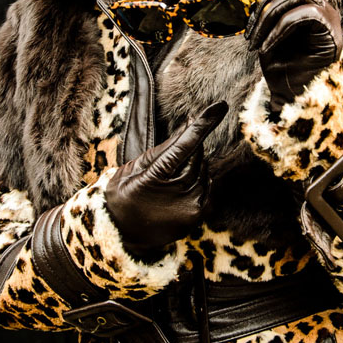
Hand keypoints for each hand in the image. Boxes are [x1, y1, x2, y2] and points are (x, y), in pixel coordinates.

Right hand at [105, 101, 227, 253]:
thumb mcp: (134, 168)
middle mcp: (179, 192)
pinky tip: (176, 190)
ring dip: (192, 166)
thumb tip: (189, 125)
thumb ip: (164, 148)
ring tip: (167, 181)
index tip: (220, 106)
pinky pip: (205, 186)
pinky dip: (196, 180)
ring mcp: (191, 206)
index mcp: (157, 177)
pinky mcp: (199, 215)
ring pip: (203, 169)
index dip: (204, 124)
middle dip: (189, 148)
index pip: (186, 144)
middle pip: (197, 155)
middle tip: (168, 160)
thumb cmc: (124, 196)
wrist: (122, 236)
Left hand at [237, 0, 342, 113]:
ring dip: (267, 16)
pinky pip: (301, 15)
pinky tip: (264, 48)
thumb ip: (263, 3)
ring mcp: (329, 15)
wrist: (293, 96)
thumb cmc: (280, 63)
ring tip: (253, 41)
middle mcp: (322, 3)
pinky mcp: (330, 30)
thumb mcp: (265, 27)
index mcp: (308, 0)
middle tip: (246, 25)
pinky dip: (277, 30)